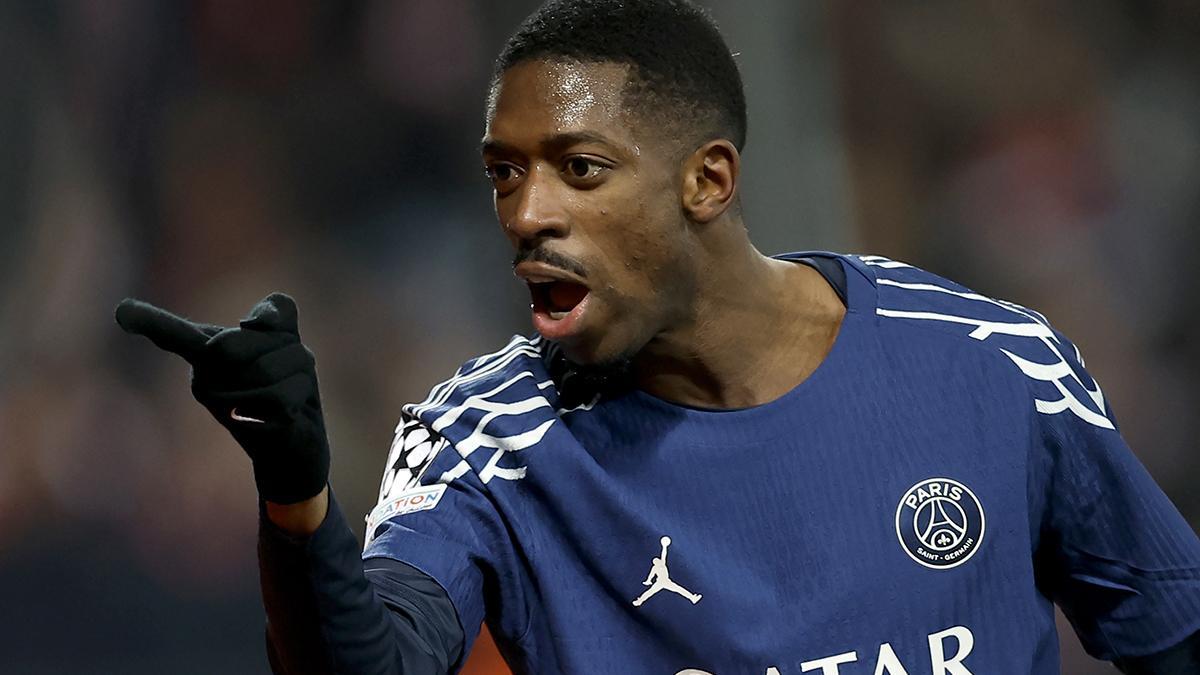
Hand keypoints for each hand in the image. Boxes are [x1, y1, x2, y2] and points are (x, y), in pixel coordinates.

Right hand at [115, 293, 329, 504]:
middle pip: (244, 340)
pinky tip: (290, 413)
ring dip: (297, 375)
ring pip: (270, 370)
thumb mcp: (284, 340)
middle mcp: (204, 380)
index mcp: (207, 354)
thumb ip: (275, 315)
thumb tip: (254, 320)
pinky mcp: (245, 431)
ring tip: (290, 390)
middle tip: (287, 366)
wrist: (295, 443)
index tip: (123, 312)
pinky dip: (299, 399)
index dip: (153, 322)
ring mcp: (221, 407)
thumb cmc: (284, 383)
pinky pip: (283, 399)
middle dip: (282, 346)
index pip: (177, 335)